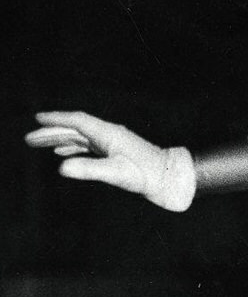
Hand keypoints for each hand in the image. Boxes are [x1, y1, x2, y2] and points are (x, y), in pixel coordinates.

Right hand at [25, 110, 195, 210]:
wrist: (170, 178)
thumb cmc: (146, 174)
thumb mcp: (116, 173)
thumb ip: (89, 169)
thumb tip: (61, 168)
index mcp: (108, 133)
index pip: (77, 121)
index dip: (57, 119)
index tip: (38, 118)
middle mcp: (109, 135)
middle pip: (75, 129)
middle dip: (52, 132)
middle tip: (29, 138)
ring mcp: (113, 143)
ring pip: (81, 138)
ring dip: (61, 140)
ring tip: (41, 145)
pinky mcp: (117, 153)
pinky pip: (89, 147)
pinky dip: (74, 148)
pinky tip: (65, 155)